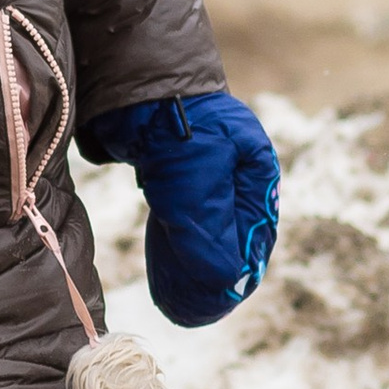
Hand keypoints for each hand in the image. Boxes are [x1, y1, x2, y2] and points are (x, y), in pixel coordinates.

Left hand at [77, 92, 280, 330]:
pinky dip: (175, 237)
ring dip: (194, 256)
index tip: (225, 299)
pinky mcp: (171, 162)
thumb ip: (207, 241)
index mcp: (255, 169)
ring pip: (204, 221)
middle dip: (218, 267)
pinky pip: (180, 209)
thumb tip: (221, 286)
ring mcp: (202, 164)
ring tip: (179, 291)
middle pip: (232, 227)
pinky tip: (164, 258)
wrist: (130, 85)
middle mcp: (234, 166)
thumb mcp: (194, 194)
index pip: (258, 230)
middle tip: (199, 304)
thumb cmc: (175, 134)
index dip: (243, 269)